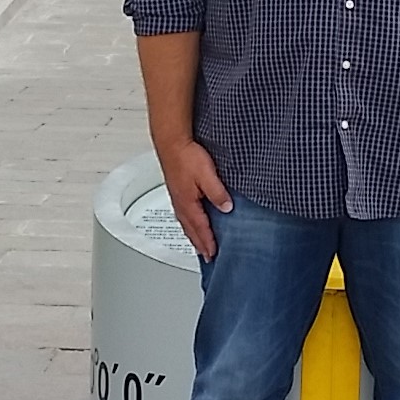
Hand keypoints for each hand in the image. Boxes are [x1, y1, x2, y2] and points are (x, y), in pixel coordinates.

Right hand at [159, 137, 232, 259]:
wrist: (172, 142)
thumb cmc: (187, 156)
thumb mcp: (207, 175)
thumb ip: (217, 193)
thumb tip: (227, 208)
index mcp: (188, 203)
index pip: (201, 229)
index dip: (208, 243)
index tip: (213, 255)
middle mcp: (181, 204)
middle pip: (192, 230)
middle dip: (200, 245)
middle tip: (208, 257)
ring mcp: (178, 198)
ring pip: (186, 224)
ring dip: (193, 236)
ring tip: (200, 245)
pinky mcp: (177, 191)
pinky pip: (183, 215)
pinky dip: (188, 225)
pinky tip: (190, 223)